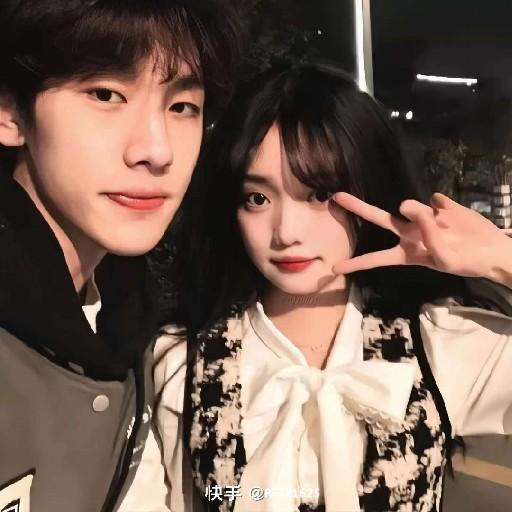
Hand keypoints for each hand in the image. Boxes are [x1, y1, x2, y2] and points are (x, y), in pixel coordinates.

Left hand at [332, 192, 511, 284]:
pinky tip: (451, 213)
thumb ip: (427, 235)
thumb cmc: (466, 262)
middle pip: (379, 219)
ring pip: (409, 205)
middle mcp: (409, 234)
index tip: (334, 268)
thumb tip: (408, 205)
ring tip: (438, 220)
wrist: (491, 250)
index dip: (357, 263)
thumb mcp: (445, 258)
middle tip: (336, 197)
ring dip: (417, 210)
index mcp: (407, 254)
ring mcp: (423, 218)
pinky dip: (441, 205)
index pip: (377, 258)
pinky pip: (435, 199)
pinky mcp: (440, 205)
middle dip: (358, 208)